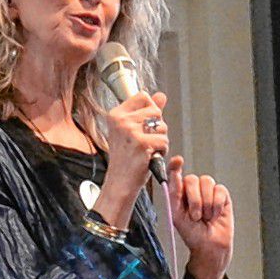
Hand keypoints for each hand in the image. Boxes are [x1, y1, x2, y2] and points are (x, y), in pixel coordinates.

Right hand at [91, 86, 169, 229]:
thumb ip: (147, 111)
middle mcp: (121, 120)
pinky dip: (162, 150)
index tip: (145, 125)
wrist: (120, 183)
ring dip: (161, 139)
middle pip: (155, 110)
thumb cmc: (126, 159)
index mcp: (116, 114)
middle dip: (157, 127)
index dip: (151, 109)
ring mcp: (130, 131)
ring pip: (162, 126)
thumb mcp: (133, 131)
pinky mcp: (141, 143)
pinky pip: (164, 140)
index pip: (143, 96)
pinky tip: (151, 157)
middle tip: (146, 141)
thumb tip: (161, 96)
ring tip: (148, 150)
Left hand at [168, 156, 231, 278]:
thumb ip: (173, 192)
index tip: (178, 161)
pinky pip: (219, 190)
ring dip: (206, 204)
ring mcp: (208, 191)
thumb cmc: (191, 233)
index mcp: (179, 192)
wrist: (209, 246)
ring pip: (207, 182)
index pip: (176, 173)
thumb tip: (173, 173)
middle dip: (194, 199)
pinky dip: (216, 205)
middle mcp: (193, 189)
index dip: (176, 166)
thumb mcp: (176, 214)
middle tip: (195, 216)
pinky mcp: (222, 195)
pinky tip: (214, 215)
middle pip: (193, 179)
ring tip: (205, 217)